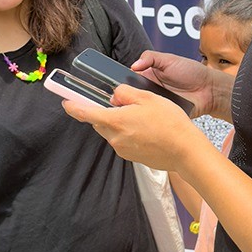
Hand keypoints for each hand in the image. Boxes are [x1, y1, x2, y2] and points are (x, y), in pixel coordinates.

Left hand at [63, 84, 197, 173]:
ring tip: (142, 116)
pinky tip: (147, 129)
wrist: (185, 151)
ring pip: (113, 131)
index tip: (66, 102)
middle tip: (121, 104)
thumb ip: (124, 93)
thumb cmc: (169, 122)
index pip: (86, 114)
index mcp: (115, 121)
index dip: (74, 107)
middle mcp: (115, 138)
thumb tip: (114, 96)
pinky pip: (124, 141)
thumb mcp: (147, 97)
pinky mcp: (133, 157)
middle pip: (100, 122)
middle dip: (105, 112)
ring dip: (120, 123)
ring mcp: (123, 150)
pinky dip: (129, 133)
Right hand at [130, 50, 228, 120]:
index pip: (130, 81)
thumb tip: (134, 65)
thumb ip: (150, 57)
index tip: (119, 88)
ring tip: (139, 107)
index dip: (124, 85)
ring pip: (141, 110)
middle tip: (128, 99)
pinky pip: (154, 119)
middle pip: (133, 97)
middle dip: (129, 99)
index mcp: (149, 76)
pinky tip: (150, 117)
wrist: (209, 89)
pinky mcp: (164, 116)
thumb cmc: (192, 72)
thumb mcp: (169, 59)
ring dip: (140, 109)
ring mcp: (157, 105)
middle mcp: (151, 91)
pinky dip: (151, 118)